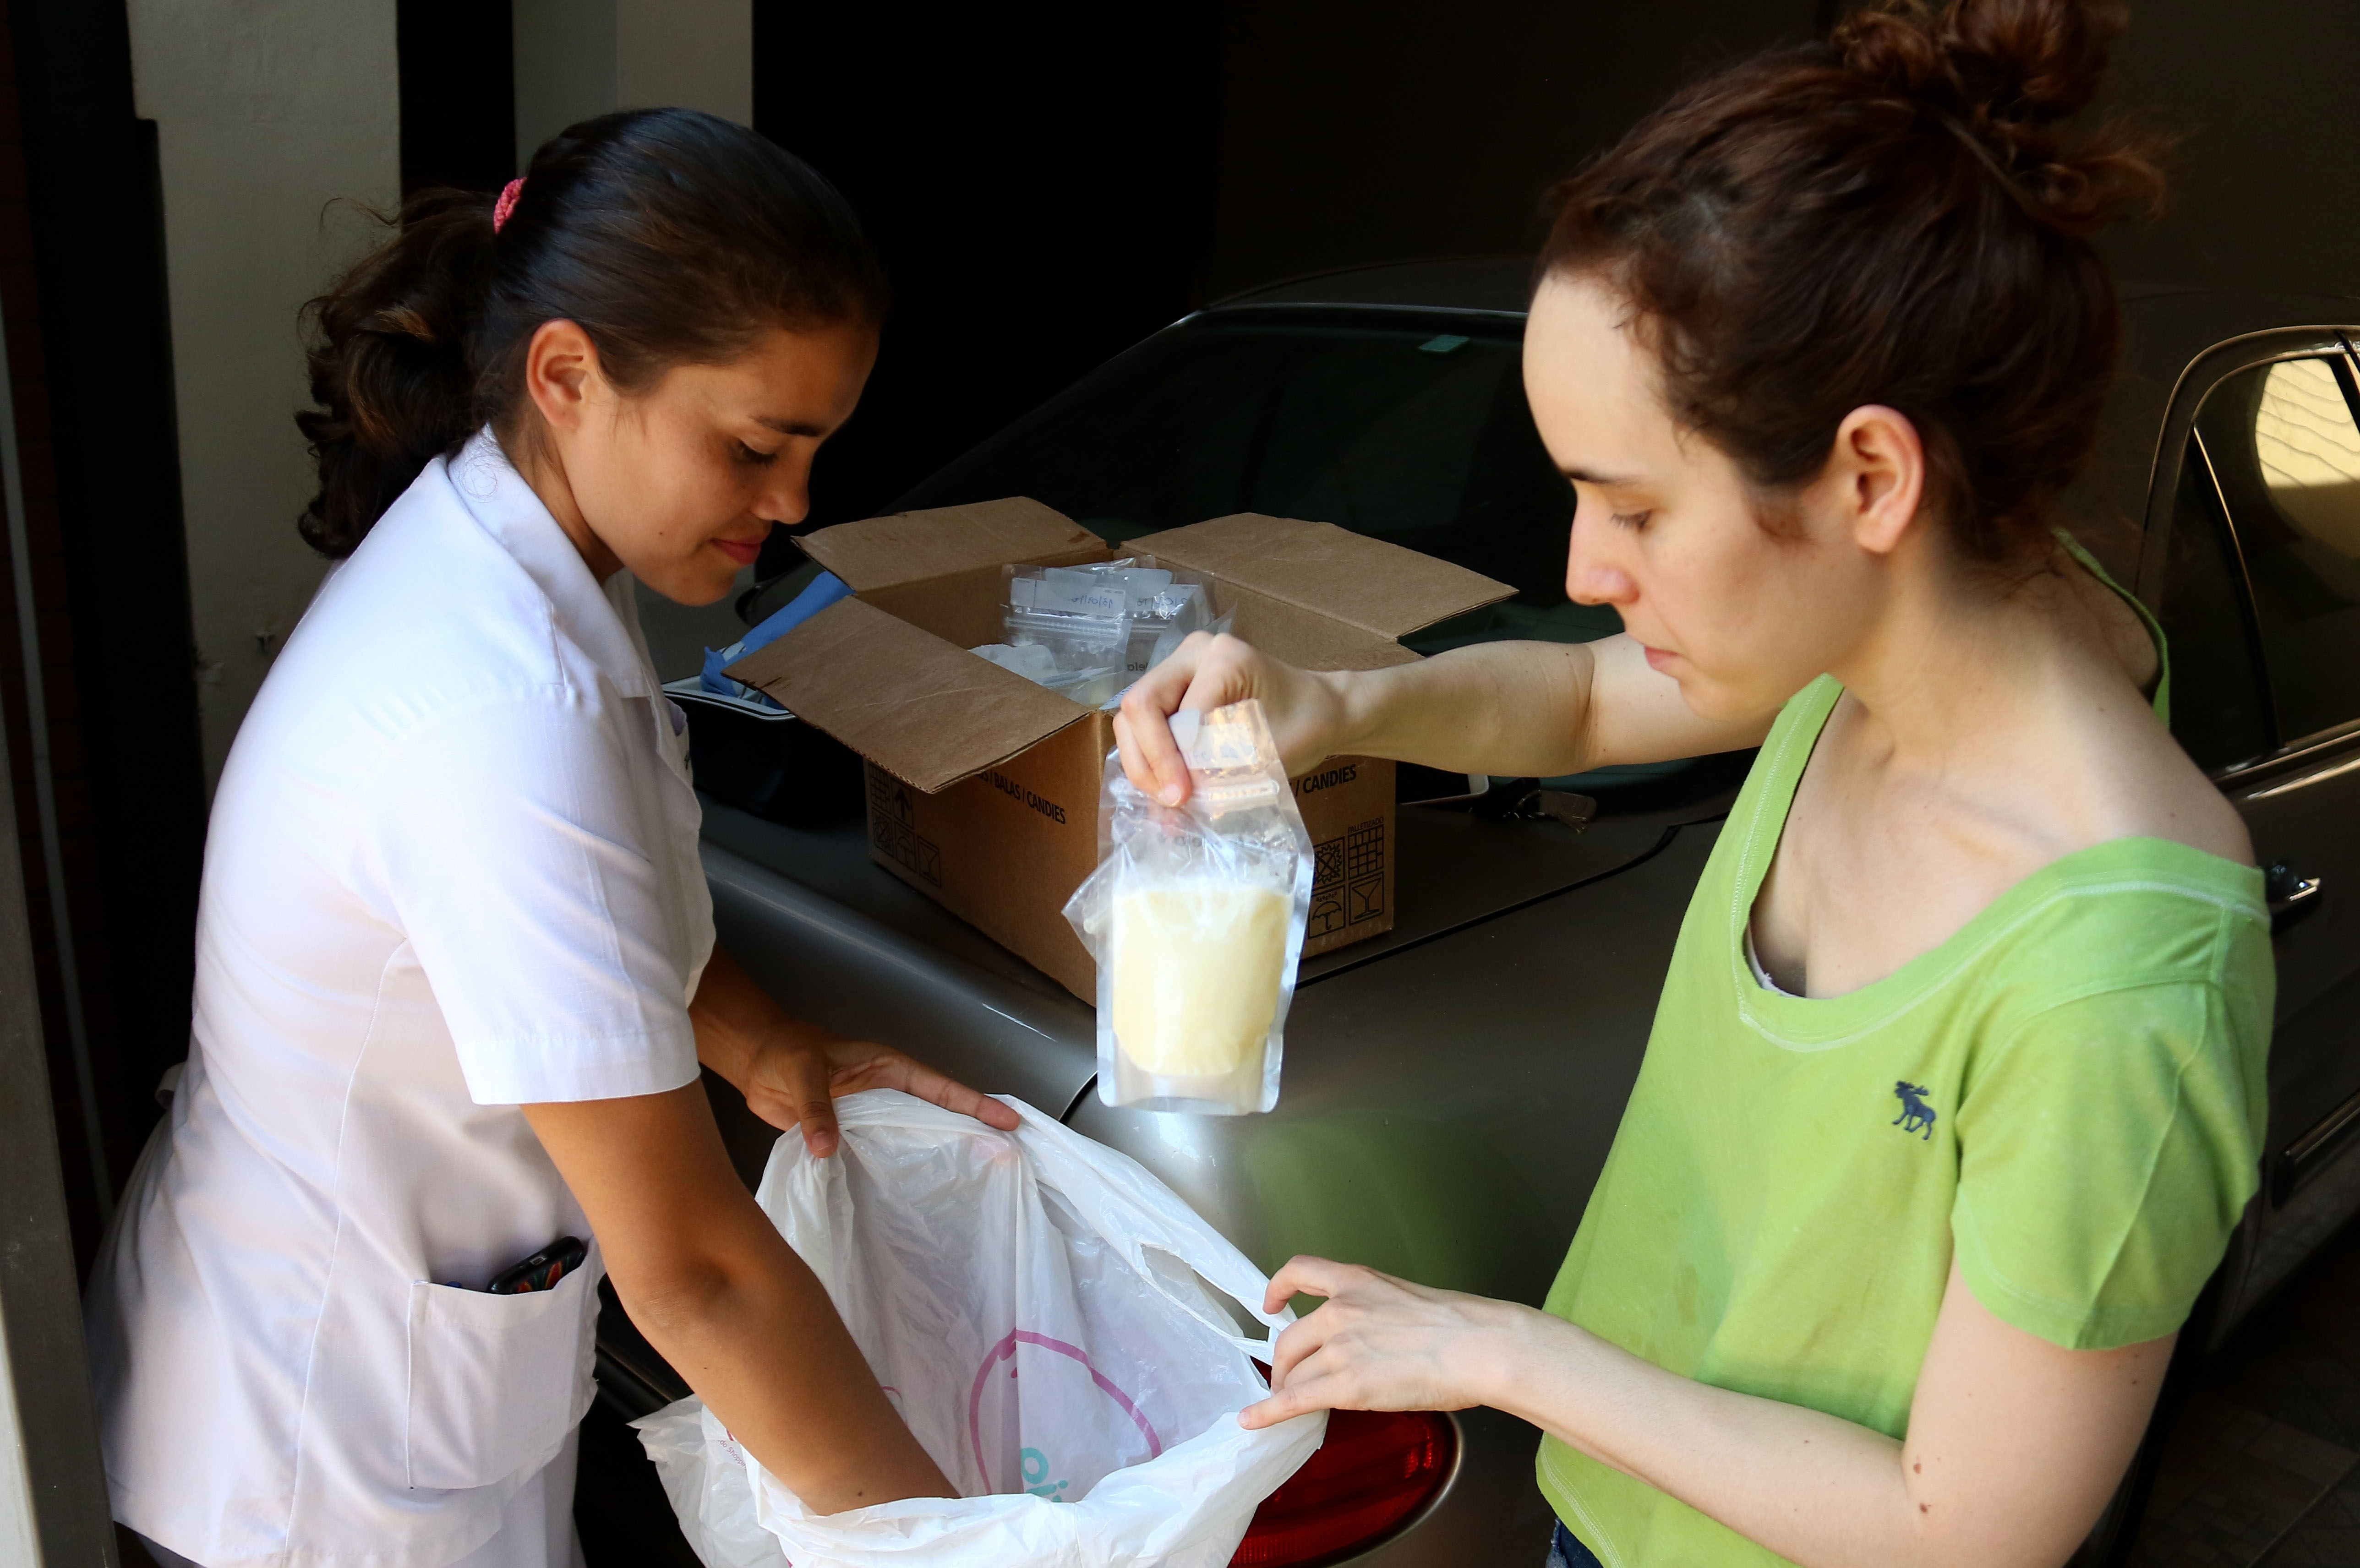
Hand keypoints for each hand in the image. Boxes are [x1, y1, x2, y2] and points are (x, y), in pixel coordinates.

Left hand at [740, 1027, 1021, 1157]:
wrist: (755, 1063)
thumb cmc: (784, 1053)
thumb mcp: (802, 1072)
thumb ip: (815, 1109)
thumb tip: (827, 1149)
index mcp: (889, 1069)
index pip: (940, 1087)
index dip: (974, 1104)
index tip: (1007, 1122)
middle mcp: (887, 1094)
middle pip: (937, 1117)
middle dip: (969, 1135)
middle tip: (1004, 1160)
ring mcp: (870, 1118)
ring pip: (911, 1140)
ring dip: (935, 1158)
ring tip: (970, 1185)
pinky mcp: (850, 1138)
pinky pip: (879, 1158)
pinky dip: (894, 1176)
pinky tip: (909, 1198)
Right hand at [1113, 632, 1349, 806]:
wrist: (1320, 711)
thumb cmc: (1305, 726)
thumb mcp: (1267, 752)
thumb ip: (1220, 771)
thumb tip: (1175, 800)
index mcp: (1222, 659)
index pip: (1176, 714)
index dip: (1173, 760)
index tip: (1188, 797)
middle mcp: (1192, 653)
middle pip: (1139, 706)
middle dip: (1149, 761)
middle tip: (1173, 801)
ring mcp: (1179, 668)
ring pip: (1134, 718)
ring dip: (1144, 763)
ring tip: (1167, 800)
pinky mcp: (1174, 688)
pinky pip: (1146, 724)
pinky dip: (1152, 760)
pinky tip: (1165, 789)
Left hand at [1237, 1256, 1526, 1429]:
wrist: (1478, 1347)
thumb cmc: (1460, 1325)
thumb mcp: (1406, 1299)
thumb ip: (1375, 1313)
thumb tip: (1367, 1339)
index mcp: (1357, 1281)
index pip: (1301, 1270)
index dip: (1278, 1288)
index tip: (1271, 1305)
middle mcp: (1340, 1310)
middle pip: (1290, 1339)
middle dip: (1284, 1363)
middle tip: (1289, 1379)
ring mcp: (1340, 1348)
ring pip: (1295, 1373)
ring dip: (1288, 1391)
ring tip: (1292, 1404)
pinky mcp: (1347, 1385)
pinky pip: (1295, 1401)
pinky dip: (1267, 1412)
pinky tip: (1251, 1421)